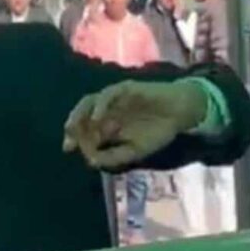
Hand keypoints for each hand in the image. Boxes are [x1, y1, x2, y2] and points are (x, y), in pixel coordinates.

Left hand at [62, 80, 205, 171]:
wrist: (180, 113)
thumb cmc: (157, 131)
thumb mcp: (136, 151)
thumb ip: (114, 157)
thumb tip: (91, 162)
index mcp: (106, 124)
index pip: (84, 129)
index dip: (75, 138)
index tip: (68, 148)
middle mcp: (106, 109)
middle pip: (82, 114)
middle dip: (73, 126)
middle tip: (69, 139)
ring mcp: (114, 98)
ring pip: (90, 101)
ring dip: (80, 113)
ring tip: (74, 127)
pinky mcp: (126, 88)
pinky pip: (109, 94)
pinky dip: (100, 105)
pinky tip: (97, 118)